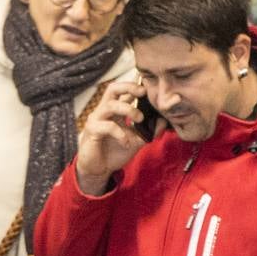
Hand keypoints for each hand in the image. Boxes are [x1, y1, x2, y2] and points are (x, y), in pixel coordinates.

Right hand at [75, 78, 151, 192]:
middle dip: (129, 87)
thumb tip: (164, 120)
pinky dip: (120, 133)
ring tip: (140, 119)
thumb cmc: (115, 151)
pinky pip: (107, 126)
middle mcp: (104, 111)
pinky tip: (126, 142)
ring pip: (110, 105)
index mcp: (115, 110)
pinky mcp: (92, 131)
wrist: (99, 170)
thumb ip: (150, 130)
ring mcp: (96, 119)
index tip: (150, 87)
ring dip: (129, 109)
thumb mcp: (137, 140)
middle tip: (143, 92)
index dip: (136, 85)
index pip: (123, 91)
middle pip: (112, 89)